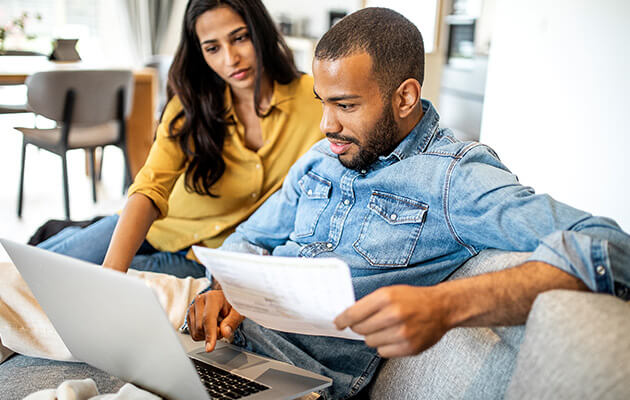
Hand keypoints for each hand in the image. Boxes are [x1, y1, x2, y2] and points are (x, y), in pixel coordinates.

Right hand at [187, 290, 243, 351]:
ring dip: (208, 334)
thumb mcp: (238, 311)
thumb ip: (232, 321)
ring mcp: (192, 308)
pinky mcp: (189, 316)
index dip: (210, 335)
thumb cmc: (232, 303)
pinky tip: (210, 326)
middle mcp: (199, 301)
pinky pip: (194, 334)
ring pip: (196, 332)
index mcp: (212, 297)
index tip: (210, 348)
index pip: (208, 319)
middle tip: (224, 326)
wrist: (225, 298)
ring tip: (218, 324)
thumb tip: (225, 332)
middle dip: (215, 333)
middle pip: (201, 327)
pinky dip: (203, 335)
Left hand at [334, 285, 449, 357]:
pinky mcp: (409, 347)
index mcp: (386, 297)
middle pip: (360, 329)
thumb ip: (369, 304)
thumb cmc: (413, 299)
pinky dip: (385, 346)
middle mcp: (393, 314)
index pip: (354, 313)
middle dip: (360, 327)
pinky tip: (394, 337)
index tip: (338, 323)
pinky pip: (383, 352)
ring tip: (387, 328)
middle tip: (368, 323)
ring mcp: (402, 333)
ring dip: (374, 336)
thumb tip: (347, 317)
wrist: (441, 308)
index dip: (343, 320)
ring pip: (370, 342)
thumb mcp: (389, 291)